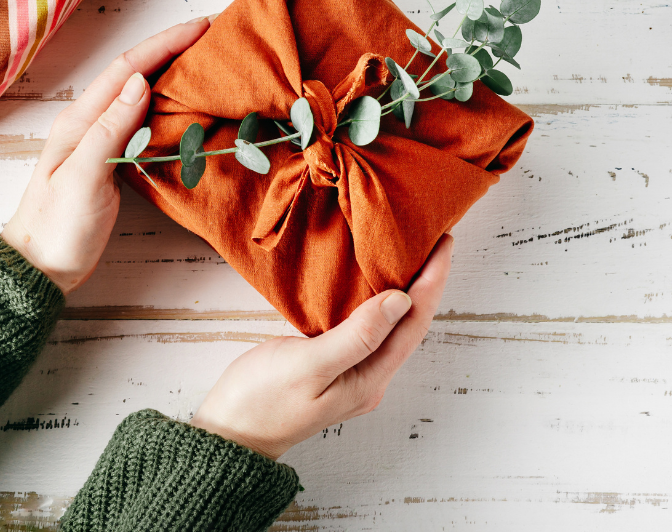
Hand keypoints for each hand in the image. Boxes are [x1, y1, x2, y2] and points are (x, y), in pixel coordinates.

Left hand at [2, 17, 211, 294]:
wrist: (40, 266)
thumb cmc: (56, 226)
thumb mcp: (83, 178)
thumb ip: (109, 129)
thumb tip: (140, 82)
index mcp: (80, 120)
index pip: (128, 69)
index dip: (164, 44)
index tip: (202, 27)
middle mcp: (90, 122)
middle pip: (136, 73)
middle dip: (172, 49)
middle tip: (213, 36)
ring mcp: (100, 140)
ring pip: (141, 94)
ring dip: (172, 73)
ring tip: (207, 62)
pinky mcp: (112, 160)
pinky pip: (144, 121)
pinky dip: (168, 106)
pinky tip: (187, 106)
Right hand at [189, 234, 452, 459]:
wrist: (229, 432)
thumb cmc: (262, 401)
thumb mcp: (309, 366)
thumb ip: (357, 336)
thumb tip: (400, 301)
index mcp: (369, 379)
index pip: (414, 324)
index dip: (432, 282)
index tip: (442, 244)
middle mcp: (368, 377)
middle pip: (409, 324)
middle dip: (424, 282)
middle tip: (432, 239)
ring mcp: (351, 372)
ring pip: (388, 324)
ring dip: (403, 289)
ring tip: (409, 253)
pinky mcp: (332, 364)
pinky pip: (365, 326)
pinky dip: (374, 299)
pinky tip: (369, 281)